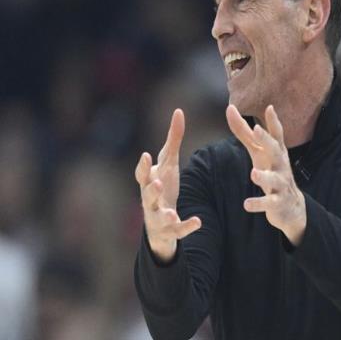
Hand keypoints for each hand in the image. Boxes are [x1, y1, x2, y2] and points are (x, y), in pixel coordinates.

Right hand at [135, 109, 200, 261]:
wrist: (160, 221)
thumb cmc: (163, 185)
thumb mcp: (169, 162)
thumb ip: (173, 138)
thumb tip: (179, 111)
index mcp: (149, 181)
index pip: (142, 174)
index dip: (143, 166)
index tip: (146, 156)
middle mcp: (150, 199)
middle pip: (147, 194)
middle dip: (150, 189)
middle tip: (156, 183)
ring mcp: (158, 216)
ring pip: (158, 215)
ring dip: (164, 213)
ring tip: (171, 213)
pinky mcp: (170, 230)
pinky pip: (177, 230)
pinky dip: (186, 226)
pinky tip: (198, 222)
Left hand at [226, 105, 305, 245]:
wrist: (291, 206)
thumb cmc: (272, 170)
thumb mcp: (258, 151)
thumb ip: (243, 132)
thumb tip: (229, 108)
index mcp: (277, 152)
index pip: (276, 134)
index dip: (273, 122)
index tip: (269, 108)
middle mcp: (281, 165)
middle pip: (275, 150)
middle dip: (266, 140)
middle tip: (256, 129)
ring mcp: (281, 184)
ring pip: (274, 179)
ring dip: (264, 177)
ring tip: (254, 173)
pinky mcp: (277, 202)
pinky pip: (269, 202)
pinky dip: (258, 203)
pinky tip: (246, 204)